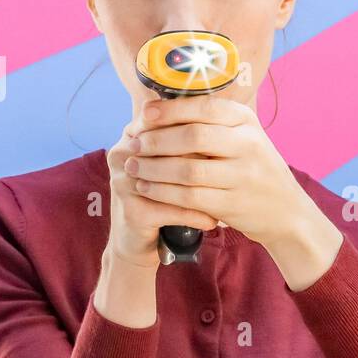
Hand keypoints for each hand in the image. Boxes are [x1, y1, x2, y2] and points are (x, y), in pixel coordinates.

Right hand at [103, 120, 220, 268]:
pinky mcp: (132, 211)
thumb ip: (186, 139)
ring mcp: (124, 182)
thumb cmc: (160, 193)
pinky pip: (172, 209)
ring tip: (230, 193)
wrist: (134, 238)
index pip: (166, 119)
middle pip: (170, 146)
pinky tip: (213, 220)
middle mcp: (123, 154)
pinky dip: (195, 216)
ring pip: (173, 177)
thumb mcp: (169, 161)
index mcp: (133, 134)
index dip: (197, 126)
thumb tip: (226, 119)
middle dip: (204, 156)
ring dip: (205, 187)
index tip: (226, 137)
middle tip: (233, 164)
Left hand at [122, 94, 314, 249]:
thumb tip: (157, 107)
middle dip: (156, 140)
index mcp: (247, 121)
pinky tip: (146, 188)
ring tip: (133, 166)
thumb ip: (210, 122)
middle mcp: (249, 145)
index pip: (203, 107)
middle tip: (133, 144)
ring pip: (187, 169)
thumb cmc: (253, 169)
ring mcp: (242, 176)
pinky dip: (162, 192)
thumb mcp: (243, 137)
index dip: (169, 110)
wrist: (286, 212)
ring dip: (153, 168)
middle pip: (192, 137)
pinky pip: (189, 197)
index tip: (144, 115)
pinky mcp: (233, 204)